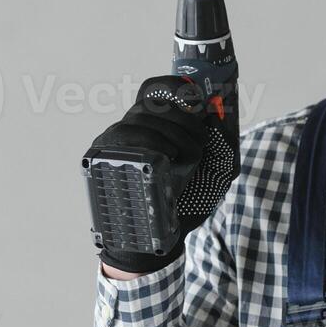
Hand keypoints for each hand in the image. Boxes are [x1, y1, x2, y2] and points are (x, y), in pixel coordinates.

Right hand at [87, 75, 236, 274]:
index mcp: (157, 126)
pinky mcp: (100, 158)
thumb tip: (217, 112)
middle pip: (152, 102)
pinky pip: (122, 138)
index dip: (173, 87)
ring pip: (139, 118)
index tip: (195, 99)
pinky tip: (163, 159)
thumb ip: (224, 143)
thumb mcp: (218, 172)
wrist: (162, 239)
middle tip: (200, 142)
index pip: (155, 90)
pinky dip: (148, 144)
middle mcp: (132, 129)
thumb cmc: (189, 202)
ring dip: (170, 134)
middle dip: (183, 119)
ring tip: (182, 159)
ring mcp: (115, 144)